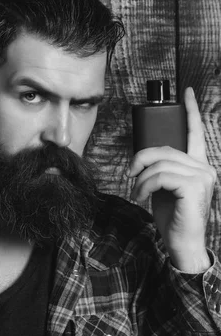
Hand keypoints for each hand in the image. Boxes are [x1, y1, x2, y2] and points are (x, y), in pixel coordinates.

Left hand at [128, 87, 216, 272]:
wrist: (182, 243)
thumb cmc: (172, 216)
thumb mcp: (164, 187)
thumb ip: (161, 169)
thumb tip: (142, 157)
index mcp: (198, 165)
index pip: (196, 133)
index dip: (191, 110)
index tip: (186, 91)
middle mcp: (204, 168)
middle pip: (165, 149)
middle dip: (141, 159)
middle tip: (131, 175)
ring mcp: (202, 177)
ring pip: (160, 163)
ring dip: (141, 177)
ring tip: (137, 191)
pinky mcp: (193, 187)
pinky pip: (160, 176)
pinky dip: (145, 185)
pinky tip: (142, 196)